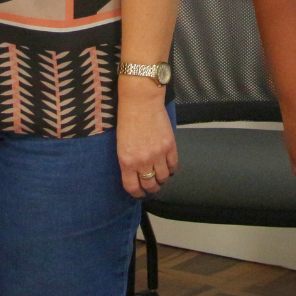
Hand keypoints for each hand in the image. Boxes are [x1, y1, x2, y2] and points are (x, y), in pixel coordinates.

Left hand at [116, 79, 177, 197]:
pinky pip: (174, 165)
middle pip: (150, 185)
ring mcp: (158, 154)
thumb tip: (136, 174)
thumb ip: (129, 161)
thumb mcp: (121, 145)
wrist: (141, 102)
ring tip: (161, 175)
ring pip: (164, 177)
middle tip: (152, 186)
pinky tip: (169, 166)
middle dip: (151, 188)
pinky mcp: (170, 146)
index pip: (133, 187)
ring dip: (162, 179)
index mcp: (127, 162)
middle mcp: (143, 161)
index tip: (140, 194)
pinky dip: (172, 168)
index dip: (137, 194)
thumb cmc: (127, 120)